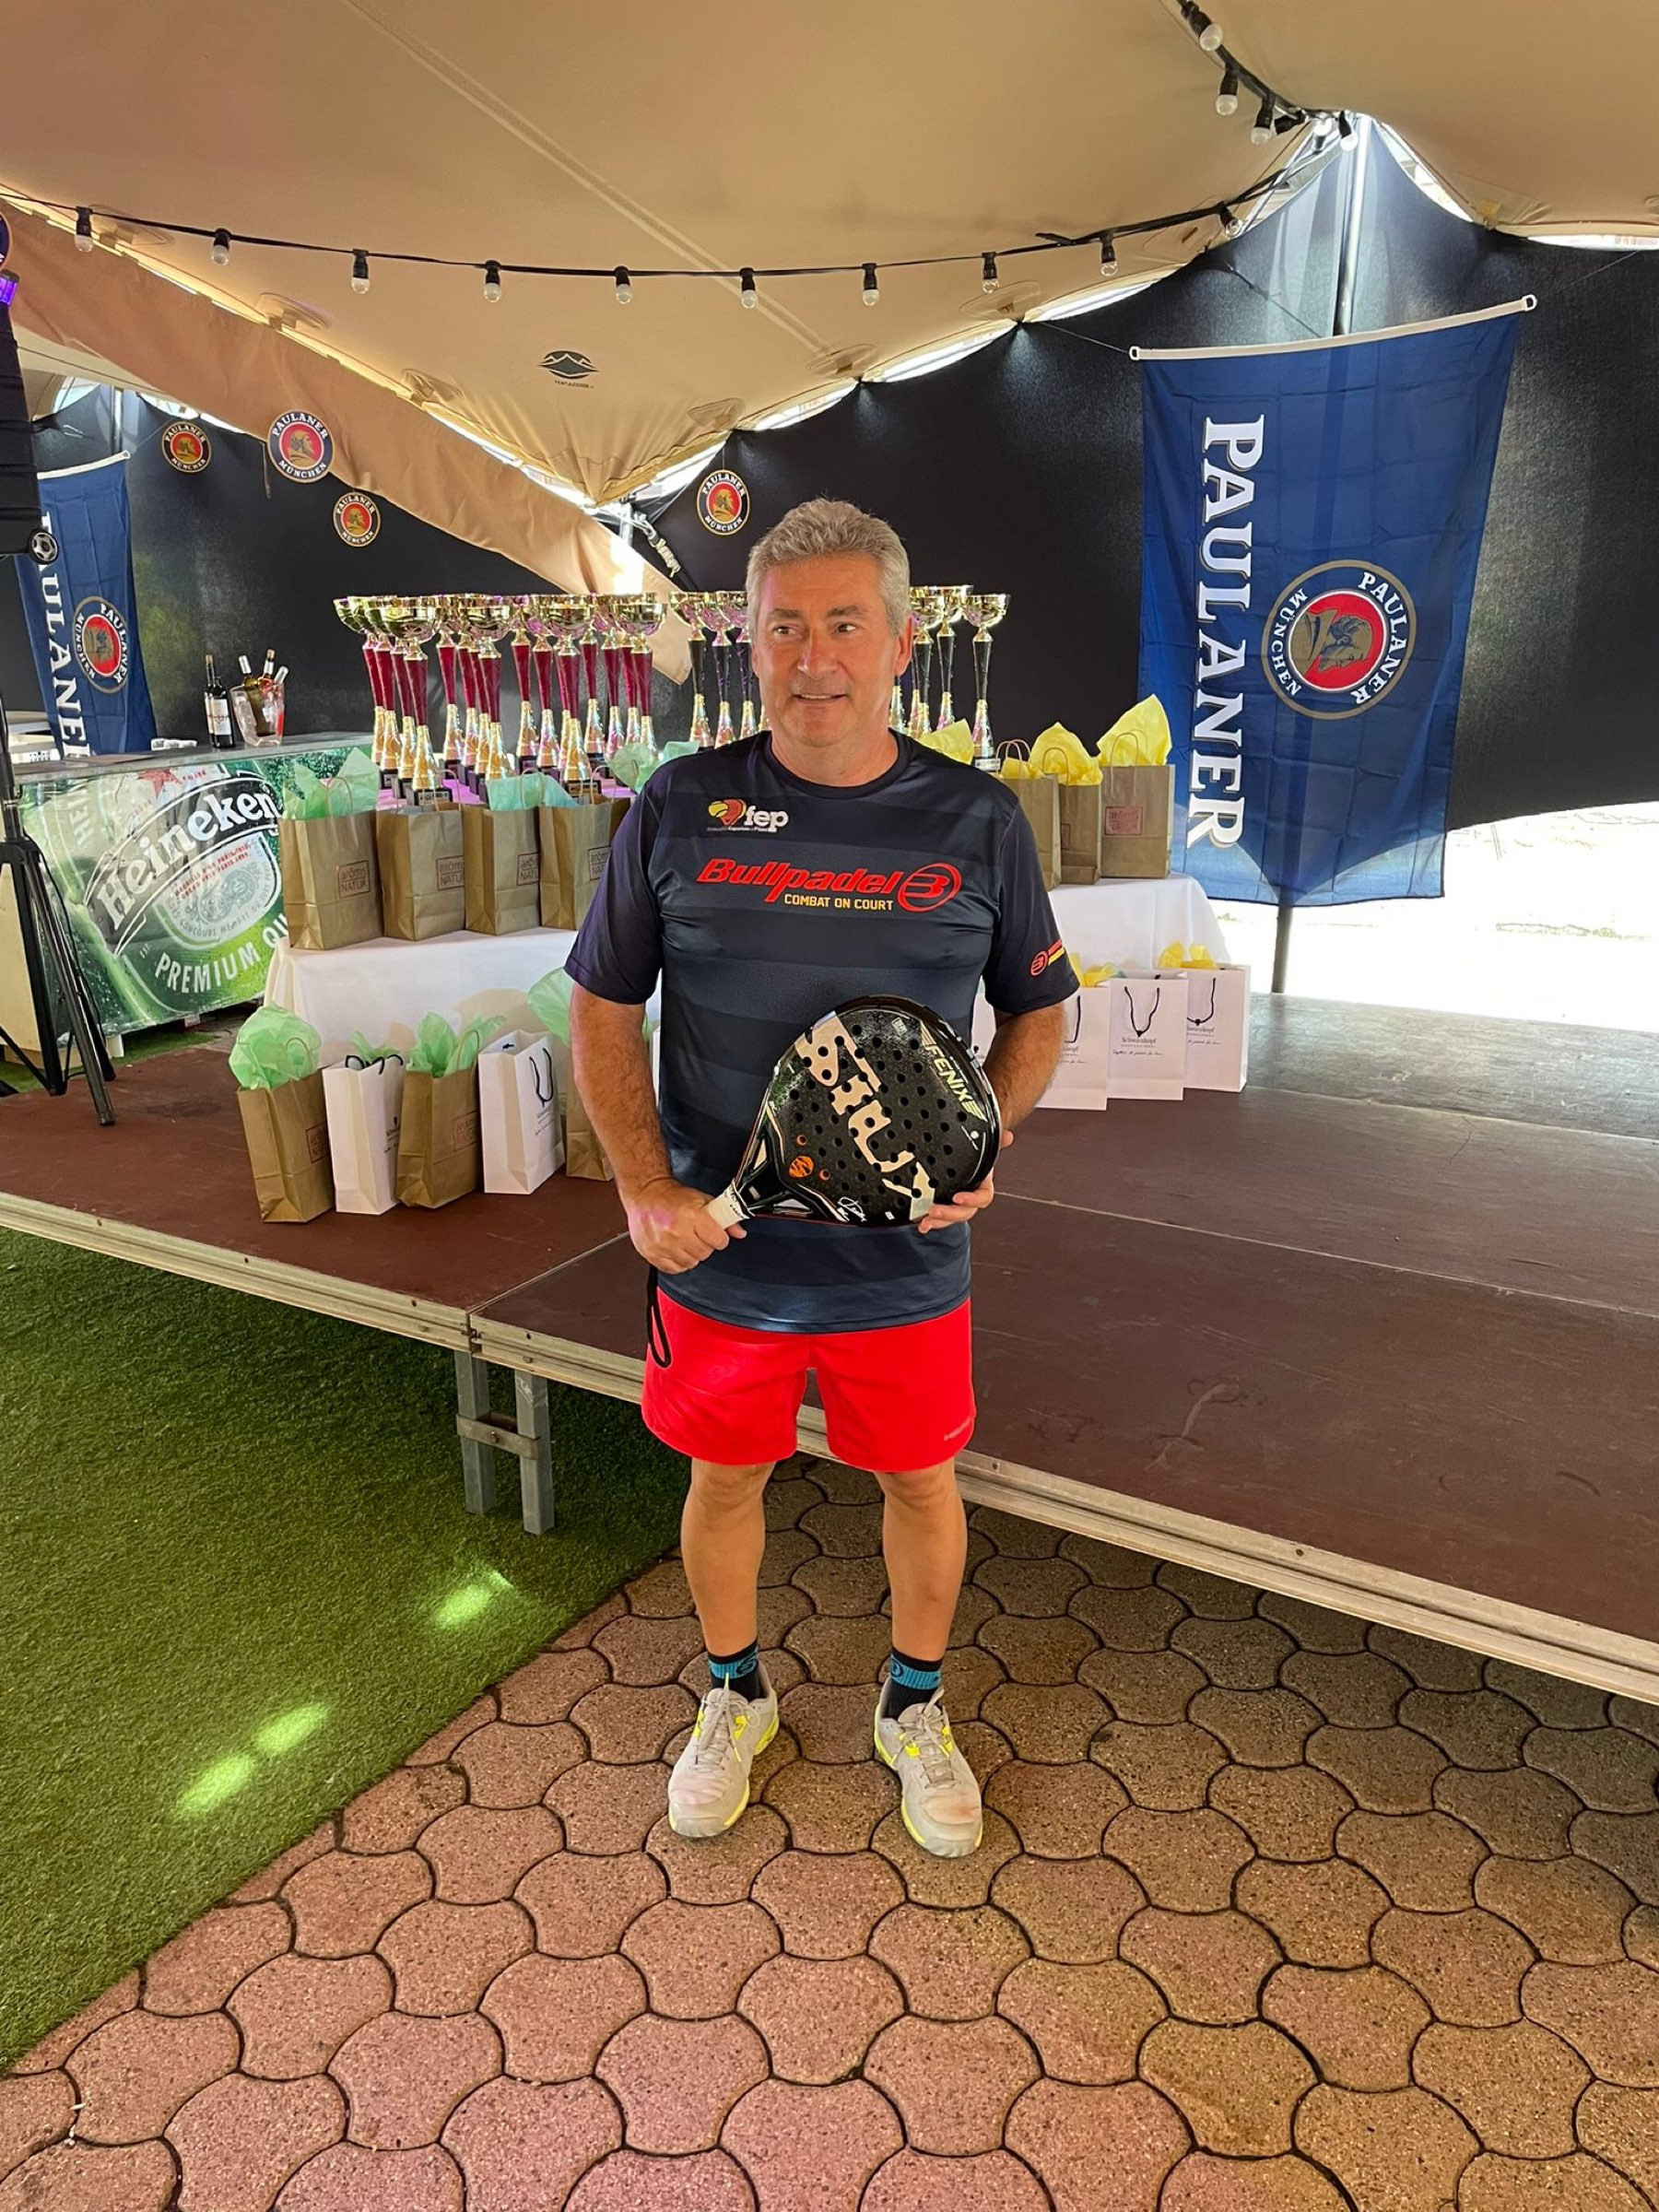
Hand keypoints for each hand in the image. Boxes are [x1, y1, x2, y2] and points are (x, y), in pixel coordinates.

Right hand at [625, 1176, 745, 1273]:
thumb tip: (739, 1232)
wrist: (645, 1195)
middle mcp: (676, 1231)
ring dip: (691, 1254)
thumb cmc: (672, 1197)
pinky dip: (678, 1261)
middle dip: (705, 1245)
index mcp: (691, 1215)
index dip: (719, 1238)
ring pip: (690, 1262)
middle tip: (697, 1234)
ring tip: (684, 1239)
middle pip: (705, 1253)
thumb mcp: (702, 1200)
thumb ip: (722, 1217)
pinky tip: (675, 1248)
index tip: (716, 1235)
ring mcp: (662, 1244)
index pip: (718, 1240)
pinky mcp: (652, 1254)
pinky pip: (674, 1269)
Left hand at [916, 1128, 1012, 1234]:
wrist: (960, 1166)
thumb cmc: (973, 1161)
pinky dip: (930, 1224)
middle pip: (965, 1212)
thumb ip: (994, 1143)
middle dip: (950, 1213)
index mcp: (981, 1186)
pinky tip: (921, 1226)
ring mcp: (957, 1207)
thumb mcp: (981, 1150)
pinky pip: (939, 1221)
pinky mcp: (944, 1209)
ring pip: (951, 1219)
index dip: (971, 1199)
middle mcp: (970, 1200)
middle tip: (935, 1210)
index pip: (982, 1197)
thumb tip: (1008, 1136)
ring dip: (939, 1221)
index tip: (957, 1197)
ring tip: (926, 1221)